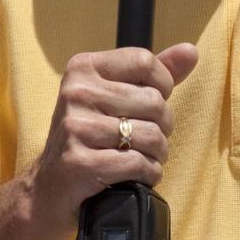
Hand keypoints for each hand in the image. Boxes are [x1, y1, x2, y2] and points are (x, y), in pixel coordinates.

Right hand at [30, 42, 197, 232]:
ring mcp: (75, 127)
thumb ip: (153, 74)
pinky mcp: (79, 163)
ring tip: (143, 157)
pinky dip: (148, 174)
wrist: (49, 188)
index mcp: (83, 68)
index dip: (162, 85)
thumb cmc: (89, 137)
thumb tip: (190, 51)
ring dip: (157, 154)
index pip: (145, 61)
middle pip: (154, 101)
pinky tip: (136, 176)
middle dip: (162, 126)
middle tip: (148, 139)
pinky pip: (138, 164)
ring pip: (151, 135)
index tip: (152, 104)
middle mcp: (76, 92)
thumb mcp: (114, 97)